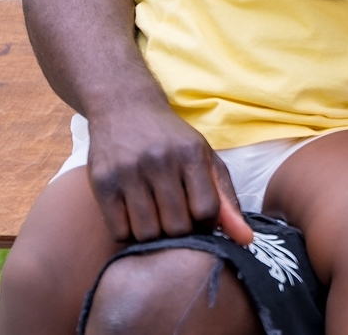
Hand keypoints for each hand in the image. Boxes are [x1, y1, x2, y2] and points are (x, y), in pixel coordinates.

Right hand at [85, 105, 253, 245]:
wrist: (125, 107)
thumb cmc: (172, 141)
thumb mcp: (205, 159)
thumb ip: (226, 200)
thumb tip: (246, 240)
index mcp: (191, 154)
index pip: (206, 210)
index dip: (207, 225)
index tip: (201, 221)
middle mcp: (160, 161)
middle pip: (177, 227)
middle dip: (181, 233)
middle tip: (176, 222)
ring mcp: (128, 171)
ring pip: (147, 233)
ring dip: (154, 236)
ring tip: (156, 220)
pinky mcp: (101, 183)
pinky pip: (119, 231)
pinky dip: (129, 234)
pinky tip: (134, 218)